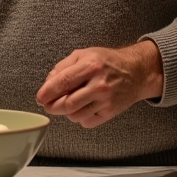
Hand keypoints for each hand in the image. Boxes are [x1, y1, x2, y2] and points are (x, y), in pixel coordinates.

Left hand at [35, 40, 164, 128]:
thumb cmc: (108, 62)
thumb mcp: (83, 55)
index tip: (40, 97)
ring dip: (66, 112)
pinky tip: (84, 107)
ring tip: (70, 102)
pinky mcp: (110, 112)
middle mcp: (99, 84)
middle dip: (53, 106)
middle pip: (67, 103)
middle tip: (48, 104)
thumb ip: (62, 67)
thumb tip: (47, 84)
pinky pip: (86, 122)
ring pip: (75, 115)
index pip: (63, 81)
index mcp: (90, 65)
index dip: (47, 92)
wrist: (136, 72)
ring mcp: (106, 100)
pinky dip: (80, 117)